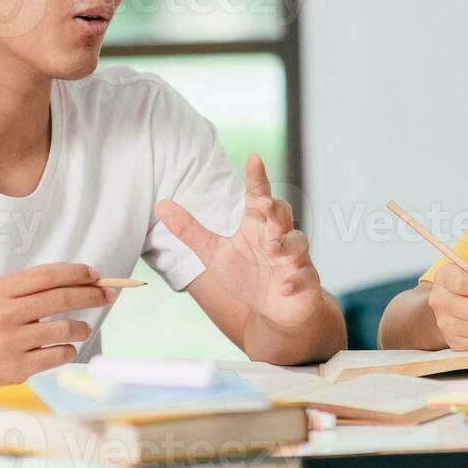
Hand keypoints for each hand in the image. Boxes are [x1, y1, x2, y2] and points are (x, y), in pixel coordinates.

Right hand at [0, 262, 114, 385]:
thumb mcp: (3, 294)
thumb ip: (38, 285)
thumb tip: (87, 279)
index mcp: (1, 290)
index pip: (48, 275)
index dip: (77, 273)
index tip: (96, 275)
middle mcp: (4, 315)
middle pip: (60, 299)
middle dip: (91, 295)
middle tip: (108, 296)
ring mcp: (11, 343)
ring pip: (64, 329)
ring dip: (83, 327)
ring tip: (84, 328)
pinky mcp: (17, 368)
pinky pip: (58, 355)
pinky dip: (70, 349)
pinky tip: (66, 346)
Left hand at [157, 154, 321, 328]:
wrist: (275, 310)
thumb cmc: (247, 276)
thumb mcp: (214, 254)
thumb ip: (190, 230)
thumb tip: (161, 204)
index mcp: (257, 225)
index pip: (259, 195)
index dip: (257, 177)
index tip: (253, 157)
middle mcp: (278, 236)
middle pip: (283, 213)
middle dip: (275, 209)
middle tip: (263, 206)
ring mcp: (295, 258)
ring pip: (298, 242)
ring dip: (286, 243)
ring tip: (272, 246)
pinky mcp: (305, 281)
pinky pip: (305, 277)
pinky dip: (295, 281)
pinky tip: (283, 287)